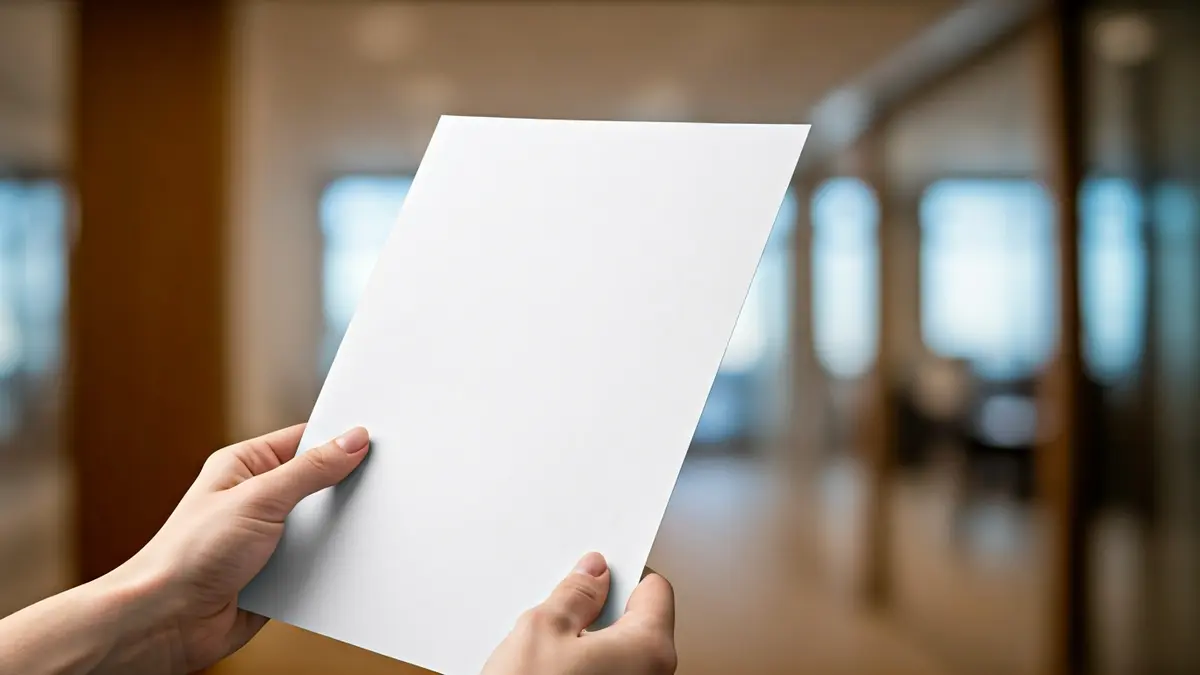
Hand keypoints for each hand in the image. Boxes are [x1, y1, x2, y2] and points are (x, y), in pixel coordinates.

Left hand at [112, 423, 370, 672]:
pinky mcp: (278, 572)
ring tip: (367, 527)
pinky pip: (319, 560)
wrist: (165, 623)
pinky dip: (332, 563)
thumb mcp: (258, 500)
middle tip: (382, 486)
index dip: (340, 439)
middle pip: (319, 483)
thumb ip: (309, 470)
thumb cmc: (189, 555)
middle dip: (346, 488)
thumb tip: (352, 440)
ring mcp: (269, 536)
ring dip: (338, 531)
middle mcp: (258, 498)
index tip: (378, 441)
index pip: (305, 440)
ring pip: (323, 524)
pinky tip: (349, 562)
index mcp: (246, 466)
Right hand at [482, 553, 676, 674]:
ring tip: (547, 644)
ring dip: (587, 643)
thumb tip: (593, 574)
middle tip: (561, 606)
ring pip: (618, 653)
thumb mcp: (543, 628)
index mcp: (650, 648)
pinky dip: (584, 668)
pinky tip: (549, 670)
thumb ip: (576, 594)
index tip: (596, 569)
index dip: (624, 573)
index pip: (655, 589)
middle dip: (599, 610)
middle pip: (637, 623)